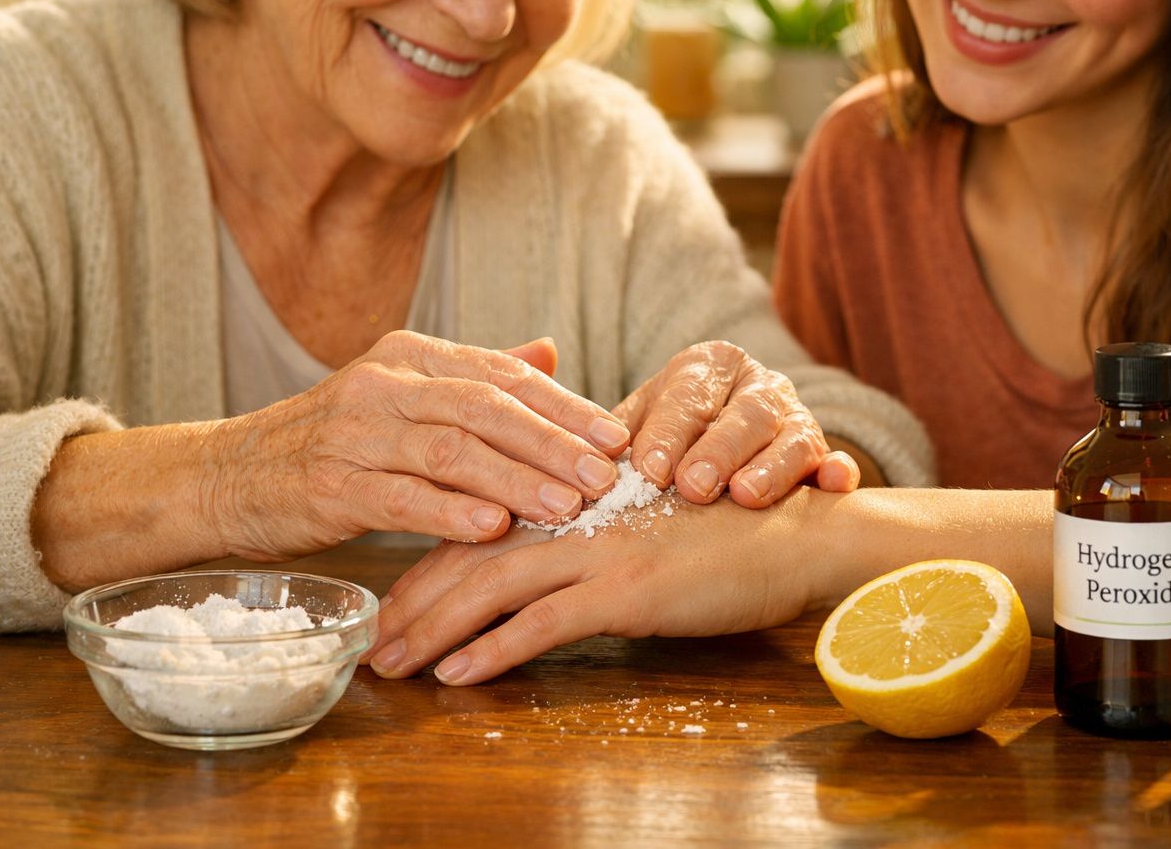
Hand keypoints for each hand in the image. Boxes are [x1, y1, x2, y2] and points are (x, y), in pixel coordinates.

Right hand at [206, 331, 631, 560]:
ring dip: (515, 481)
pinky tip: (493, 530)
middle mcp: (384, 384)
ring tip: (568, 507)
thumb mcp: (403, 394)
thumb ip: (475, 377)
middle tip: (606, 475)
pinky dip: (449, 512)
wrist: (226, 476)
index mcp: (411, 356)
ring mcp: (352, 433)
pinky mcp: (327, 485)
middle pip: (485, 408)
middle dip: (554, 443)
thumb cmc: (332, 441)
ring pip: (449, 451)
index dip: (565, 406)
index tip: (617, 436)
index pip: (503, 376)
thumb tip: (549, 350)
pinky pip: (399, 497)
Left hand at [366, 488, 825, 683]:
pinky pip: (543, 623)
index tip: (393, 599)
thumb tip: (559, 569)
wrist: (799, 530)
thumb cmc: (737, 530)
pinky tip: (456, 674)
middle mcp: (581, 514)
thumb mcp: (656, 522)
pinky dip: (492, 649)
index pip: (487, 524)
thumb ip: (603, 534)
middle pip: (472, 553)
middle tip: (372, 640)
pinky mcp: (628, 588)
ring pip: (492, 585)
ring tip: (393, 665)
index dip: (433, 562)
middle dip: (413, 599)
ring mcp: (602, 548)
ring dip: (433, 627)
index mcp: (583, 496)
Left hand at [616, 340, 859, 507]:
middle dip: (719, 451)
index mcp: (706, 367)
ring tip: (747, 497)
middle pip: (744, 414)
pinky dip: (837, 473)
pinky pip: (836, 462)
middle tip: (694, 488)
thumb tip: (570, 463)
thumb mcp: (634, 429)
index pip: (686, 395)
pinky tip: (832, 486)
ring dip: (771, 467)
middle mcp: (757, 386)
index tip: (649, 471)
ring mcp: (796, 419)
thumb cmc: (666, 447)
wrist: (724, 452)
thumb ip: (602, 438)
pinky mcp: (824, 454)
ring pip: (792, 437)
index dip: (668, 432)